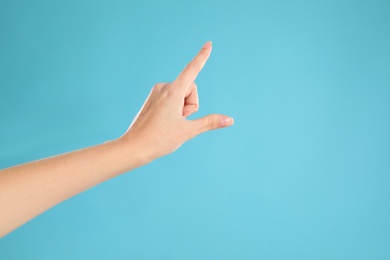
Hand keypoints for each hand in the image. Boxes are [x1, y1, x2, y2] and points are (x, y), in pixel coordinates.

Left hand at [118, 41, 233, 160]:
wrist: (133, 147)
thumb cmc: (159, 140)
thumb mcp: (188, 130)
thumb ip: (210, 122)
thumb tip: (230, 120)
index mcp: (173, 92)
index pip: (192, 69)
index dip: (202, 56)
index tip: (209, 44)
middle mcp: (163, 88)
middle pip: (190, 89)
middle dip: (191, 105)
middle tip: (180, 121)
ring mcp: (157, 93)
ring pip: (181, 95)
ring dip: (182, 108)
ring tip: (170, 123)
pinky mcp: (152, 99)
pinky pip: (171, 99)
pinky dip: (174, 109)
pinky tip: (164, 122)